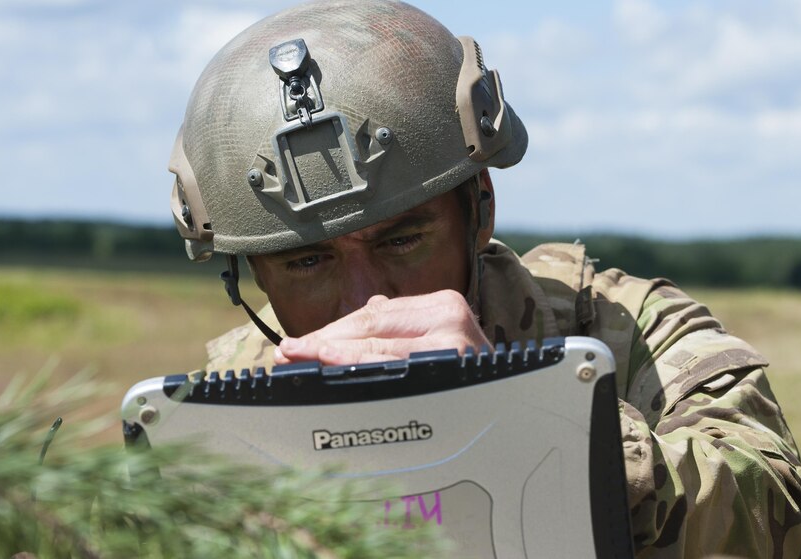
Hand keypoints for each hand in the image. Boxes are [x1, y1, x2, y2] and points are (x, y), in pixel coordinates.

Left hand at [274, 290, 491, 364]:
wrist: (512, 411)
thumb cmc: (466, 380)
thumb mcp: (432, 344)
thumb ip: (395, 332)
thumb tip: (347, 327)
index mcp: (442, 305)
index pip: (372, 317)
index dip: (330, 330)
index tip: (298, 343)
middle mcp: (450, 317)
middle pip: (370, 329)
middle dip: (323, 342)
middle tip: (288, 353)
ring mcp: (453, 343)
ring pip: (378, 349)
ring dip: (332, 355)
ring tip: (300, 360)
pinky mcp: (453, 370)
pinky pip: (395, 372)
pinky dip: (359, 369)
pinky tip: (333, 368)